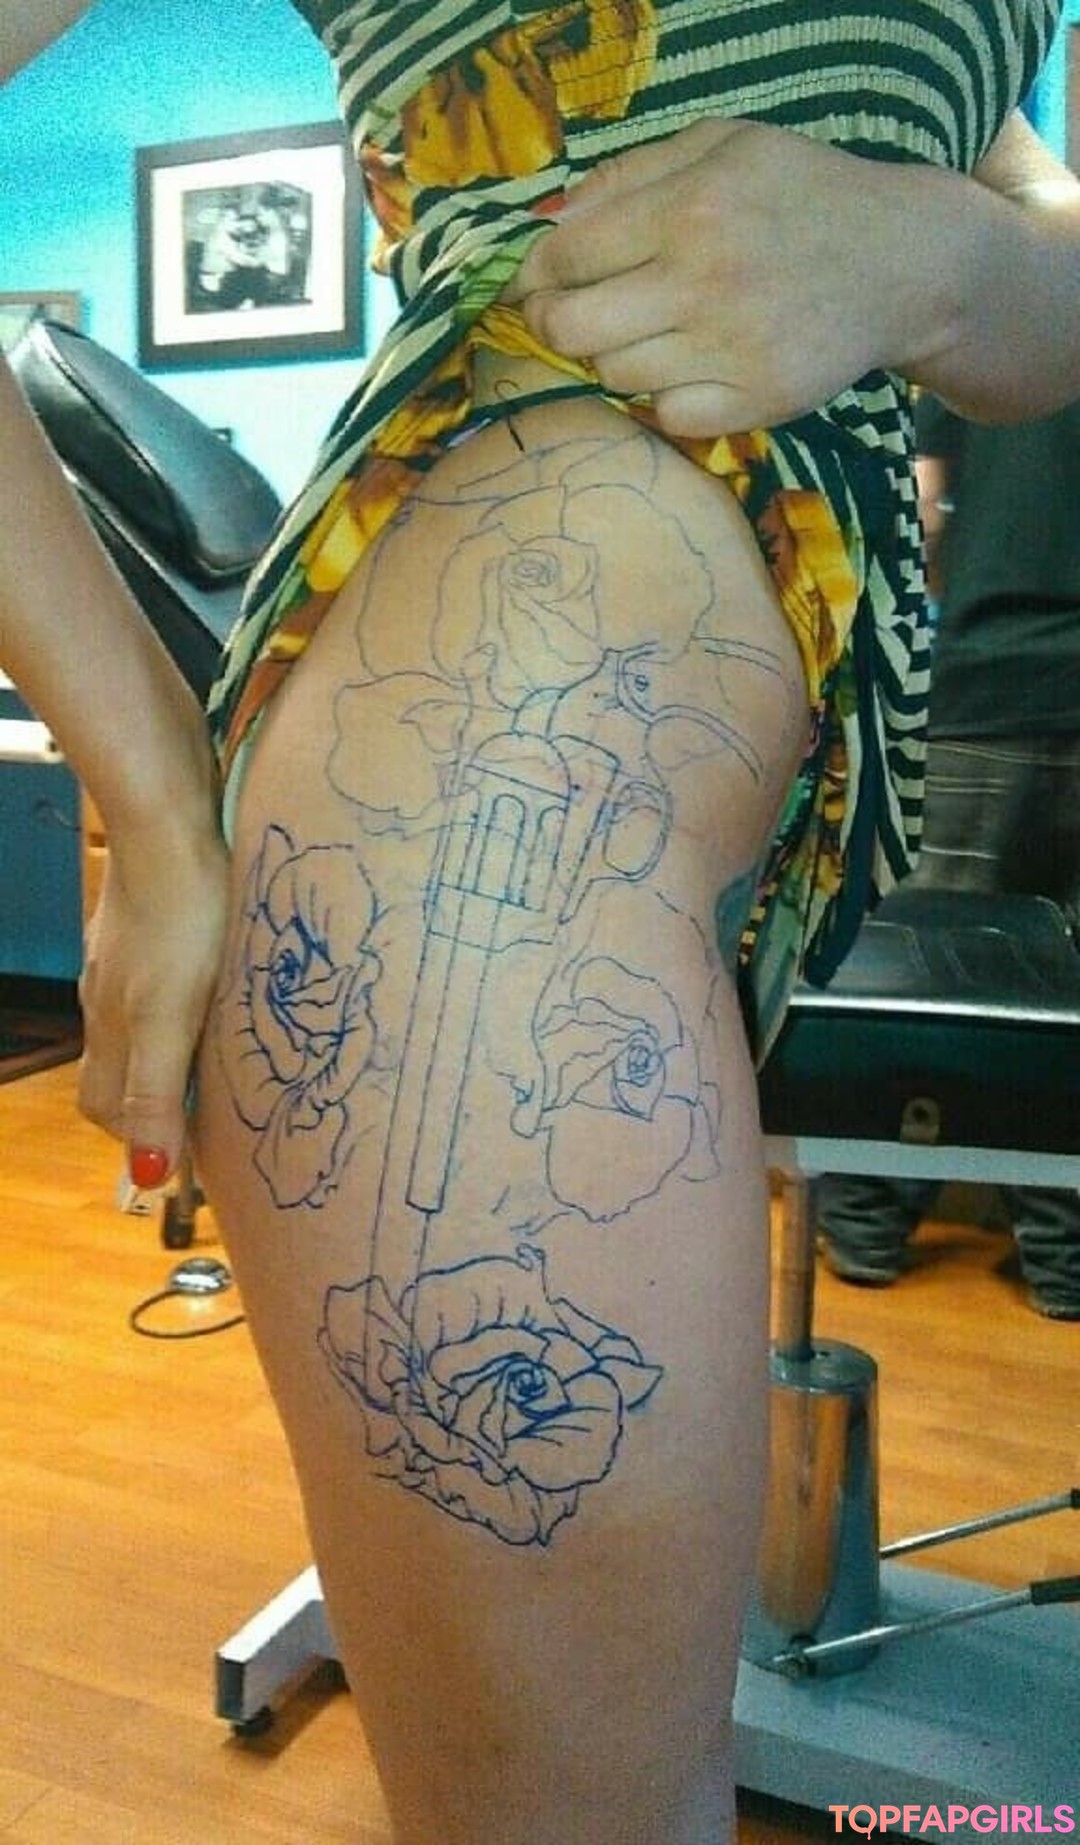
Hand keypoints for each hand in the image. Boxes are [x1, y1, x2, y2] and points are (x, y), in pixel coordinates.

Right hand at [77, 823, 228, 1186]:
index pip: (107, 1109)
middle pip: (119, 1070)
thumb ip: (156, 1091)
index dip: (142, 1137)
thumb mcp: (171, 1016)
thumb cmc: (181, 918)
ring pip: (137, 1023)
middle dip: (155, 1100)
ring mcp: (120, 957)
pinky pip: (153, 980)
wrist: (165, 822)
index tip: (192, 1154)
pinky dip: (178, 1002)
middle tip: (211, 1112)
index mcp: (110, 1028)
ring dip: (170, 1050)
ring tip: (218, 1056)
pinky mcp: (142, 922)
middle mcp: (105, 998)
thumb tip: (147, 1174)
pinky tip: (210, 987)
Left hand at [515, 118, 950, 435]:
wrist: (902, 264)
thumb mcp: (723, 147)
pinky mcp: (756, 402)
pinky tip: (689, 368)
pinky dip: (665, 396)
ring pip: (614, 375)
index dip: (535, 273)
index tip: (536, 281)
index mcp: (688, 209)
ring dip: (616, 355)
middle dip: (553, 322)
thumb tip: (548, 223)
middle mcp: (703, 283)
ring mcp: (730, 350)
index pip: (565, 257)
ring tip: (651, 330)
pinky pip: (667, 416)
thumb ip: (631, 174)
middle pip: (570, 328)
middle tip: (569, 316)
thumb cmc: (802, 194)